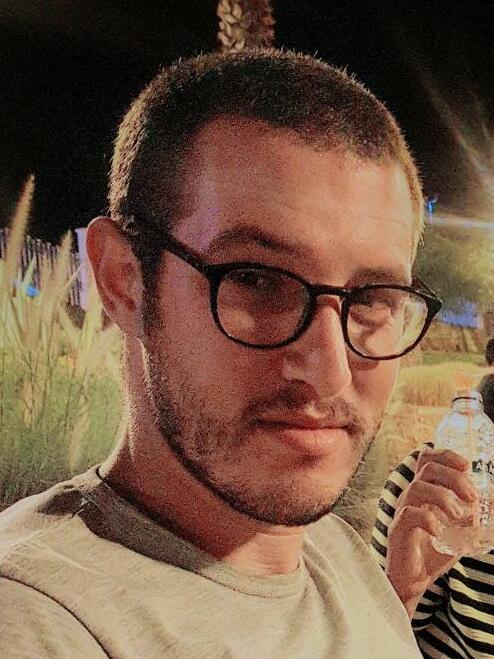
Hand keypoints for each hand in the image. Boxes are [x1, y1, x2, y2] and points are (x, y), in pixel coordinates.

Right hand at [385, 446, 478, 617]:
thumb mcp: (459, 533)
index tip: (467, 465)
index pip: (427, 459)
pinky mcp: (398, 528)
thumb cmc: (433, 553)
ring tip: (460, 515)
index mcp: (424, 491)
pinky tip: (440, 532)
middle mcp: (411, 495)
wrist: (413, 581)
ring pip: (418, 487)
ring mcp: (403, 510)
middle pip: (427, 468)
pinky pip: (410, 514)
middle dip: (453, 477)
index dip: (446, 456)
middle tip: (473, 496)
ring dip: (443, 497)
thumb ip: (473, 520)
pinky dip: (428, 518)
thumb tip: (491, 506)